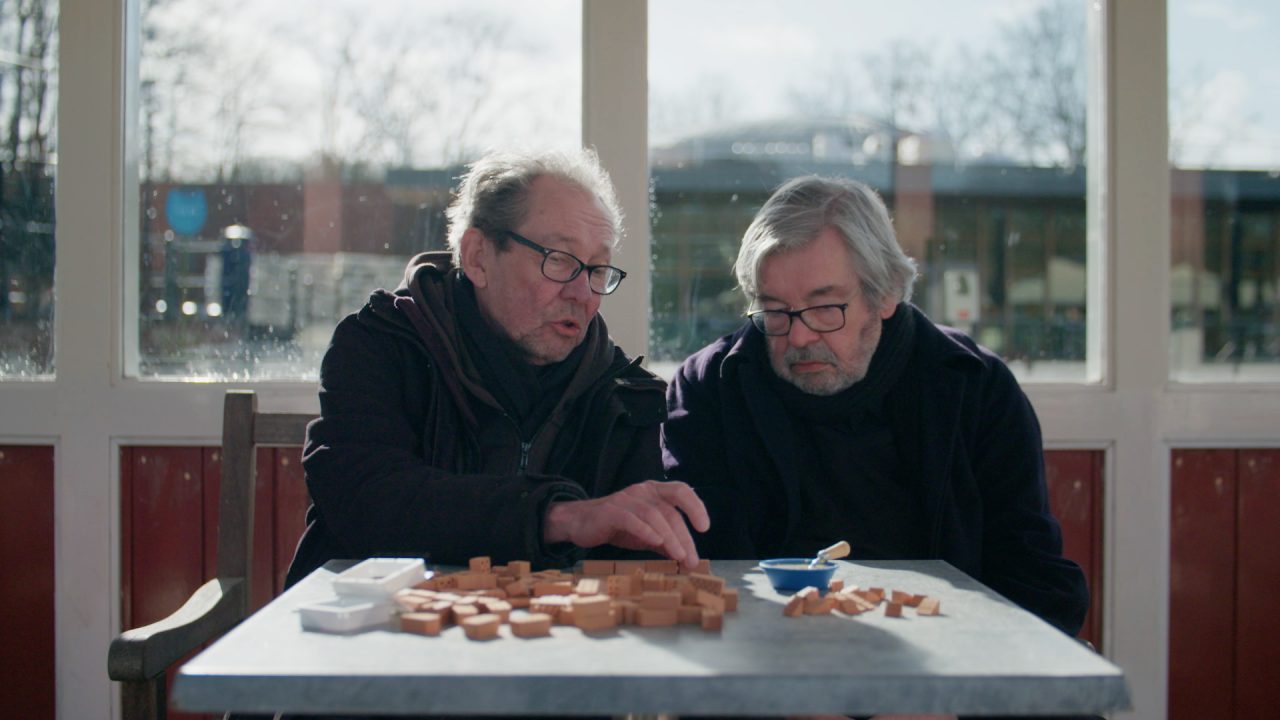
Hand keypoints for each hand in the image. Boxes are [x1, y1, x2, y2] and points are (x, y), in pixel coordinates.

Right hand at [543, 480, 710, 567]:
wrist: (580, 523)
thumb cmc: (618, 526)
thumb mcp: (646, 534)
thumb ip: (665, 542)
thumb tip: (688, 559)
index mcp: (654, 492)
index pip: (681, 491)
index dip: (695, 506)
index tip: (704, 528)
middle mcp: (642, 491)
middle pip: (670, 512)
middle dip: (684, 537)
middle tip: (692, 560)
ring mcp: (626, 500)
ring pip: (654, 515)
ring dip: (670, 537)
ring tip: (680, 556)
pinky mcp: (611, 512)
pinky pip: (631, 519)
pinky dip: (646, 531)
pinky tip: (655, 543)